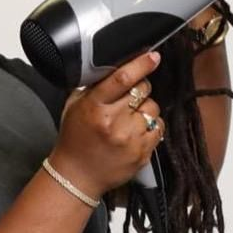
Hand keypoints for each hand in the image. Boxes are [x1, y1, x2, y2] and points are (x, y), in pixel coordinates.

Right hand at [51, 52, 164, 198]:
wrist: (76, 176)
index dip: (141, 64)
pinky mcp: (142, 153)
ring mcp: (130, 139)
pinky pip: (158, 129)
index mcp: (95, 107)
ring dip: (145, 109)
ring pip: (153, 109)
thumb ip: (93, 87)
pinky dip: (151, 127)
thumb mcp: (74, 106)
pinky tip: (137, 132)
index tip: (153, 56)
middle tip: (129, 98)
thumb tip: (116, 67)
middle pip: (142, 91)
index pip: (123, 78)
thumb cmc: (74, 140)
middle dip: (140, 89)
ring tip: (130, 119)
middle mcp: (113, 122)